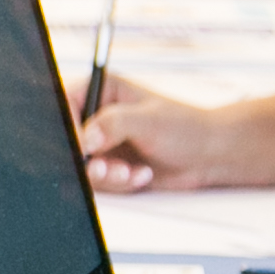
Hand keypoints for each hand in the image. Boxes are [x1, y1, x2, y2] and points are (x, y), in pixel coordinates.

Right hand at [78, 77, 249, 190]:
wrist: (209, 155)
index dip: (67, 126)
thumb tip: (85, 138)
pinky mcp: (111, 165)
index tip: (80, 146)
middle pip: (69, 138)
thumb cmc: (187, 128)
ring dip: (106, 174)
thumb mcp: (149, 120)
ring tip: (129, 172)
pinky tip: (141, 174)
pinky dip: (119, 183)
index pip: (65, 104)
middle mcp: (99, 116)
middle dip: (87, 158)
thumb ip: (114, 124)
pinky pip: (99, 181)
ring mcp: (104, 142)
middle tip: (104, 167)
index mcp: (103, 91)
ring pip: (82, 164)